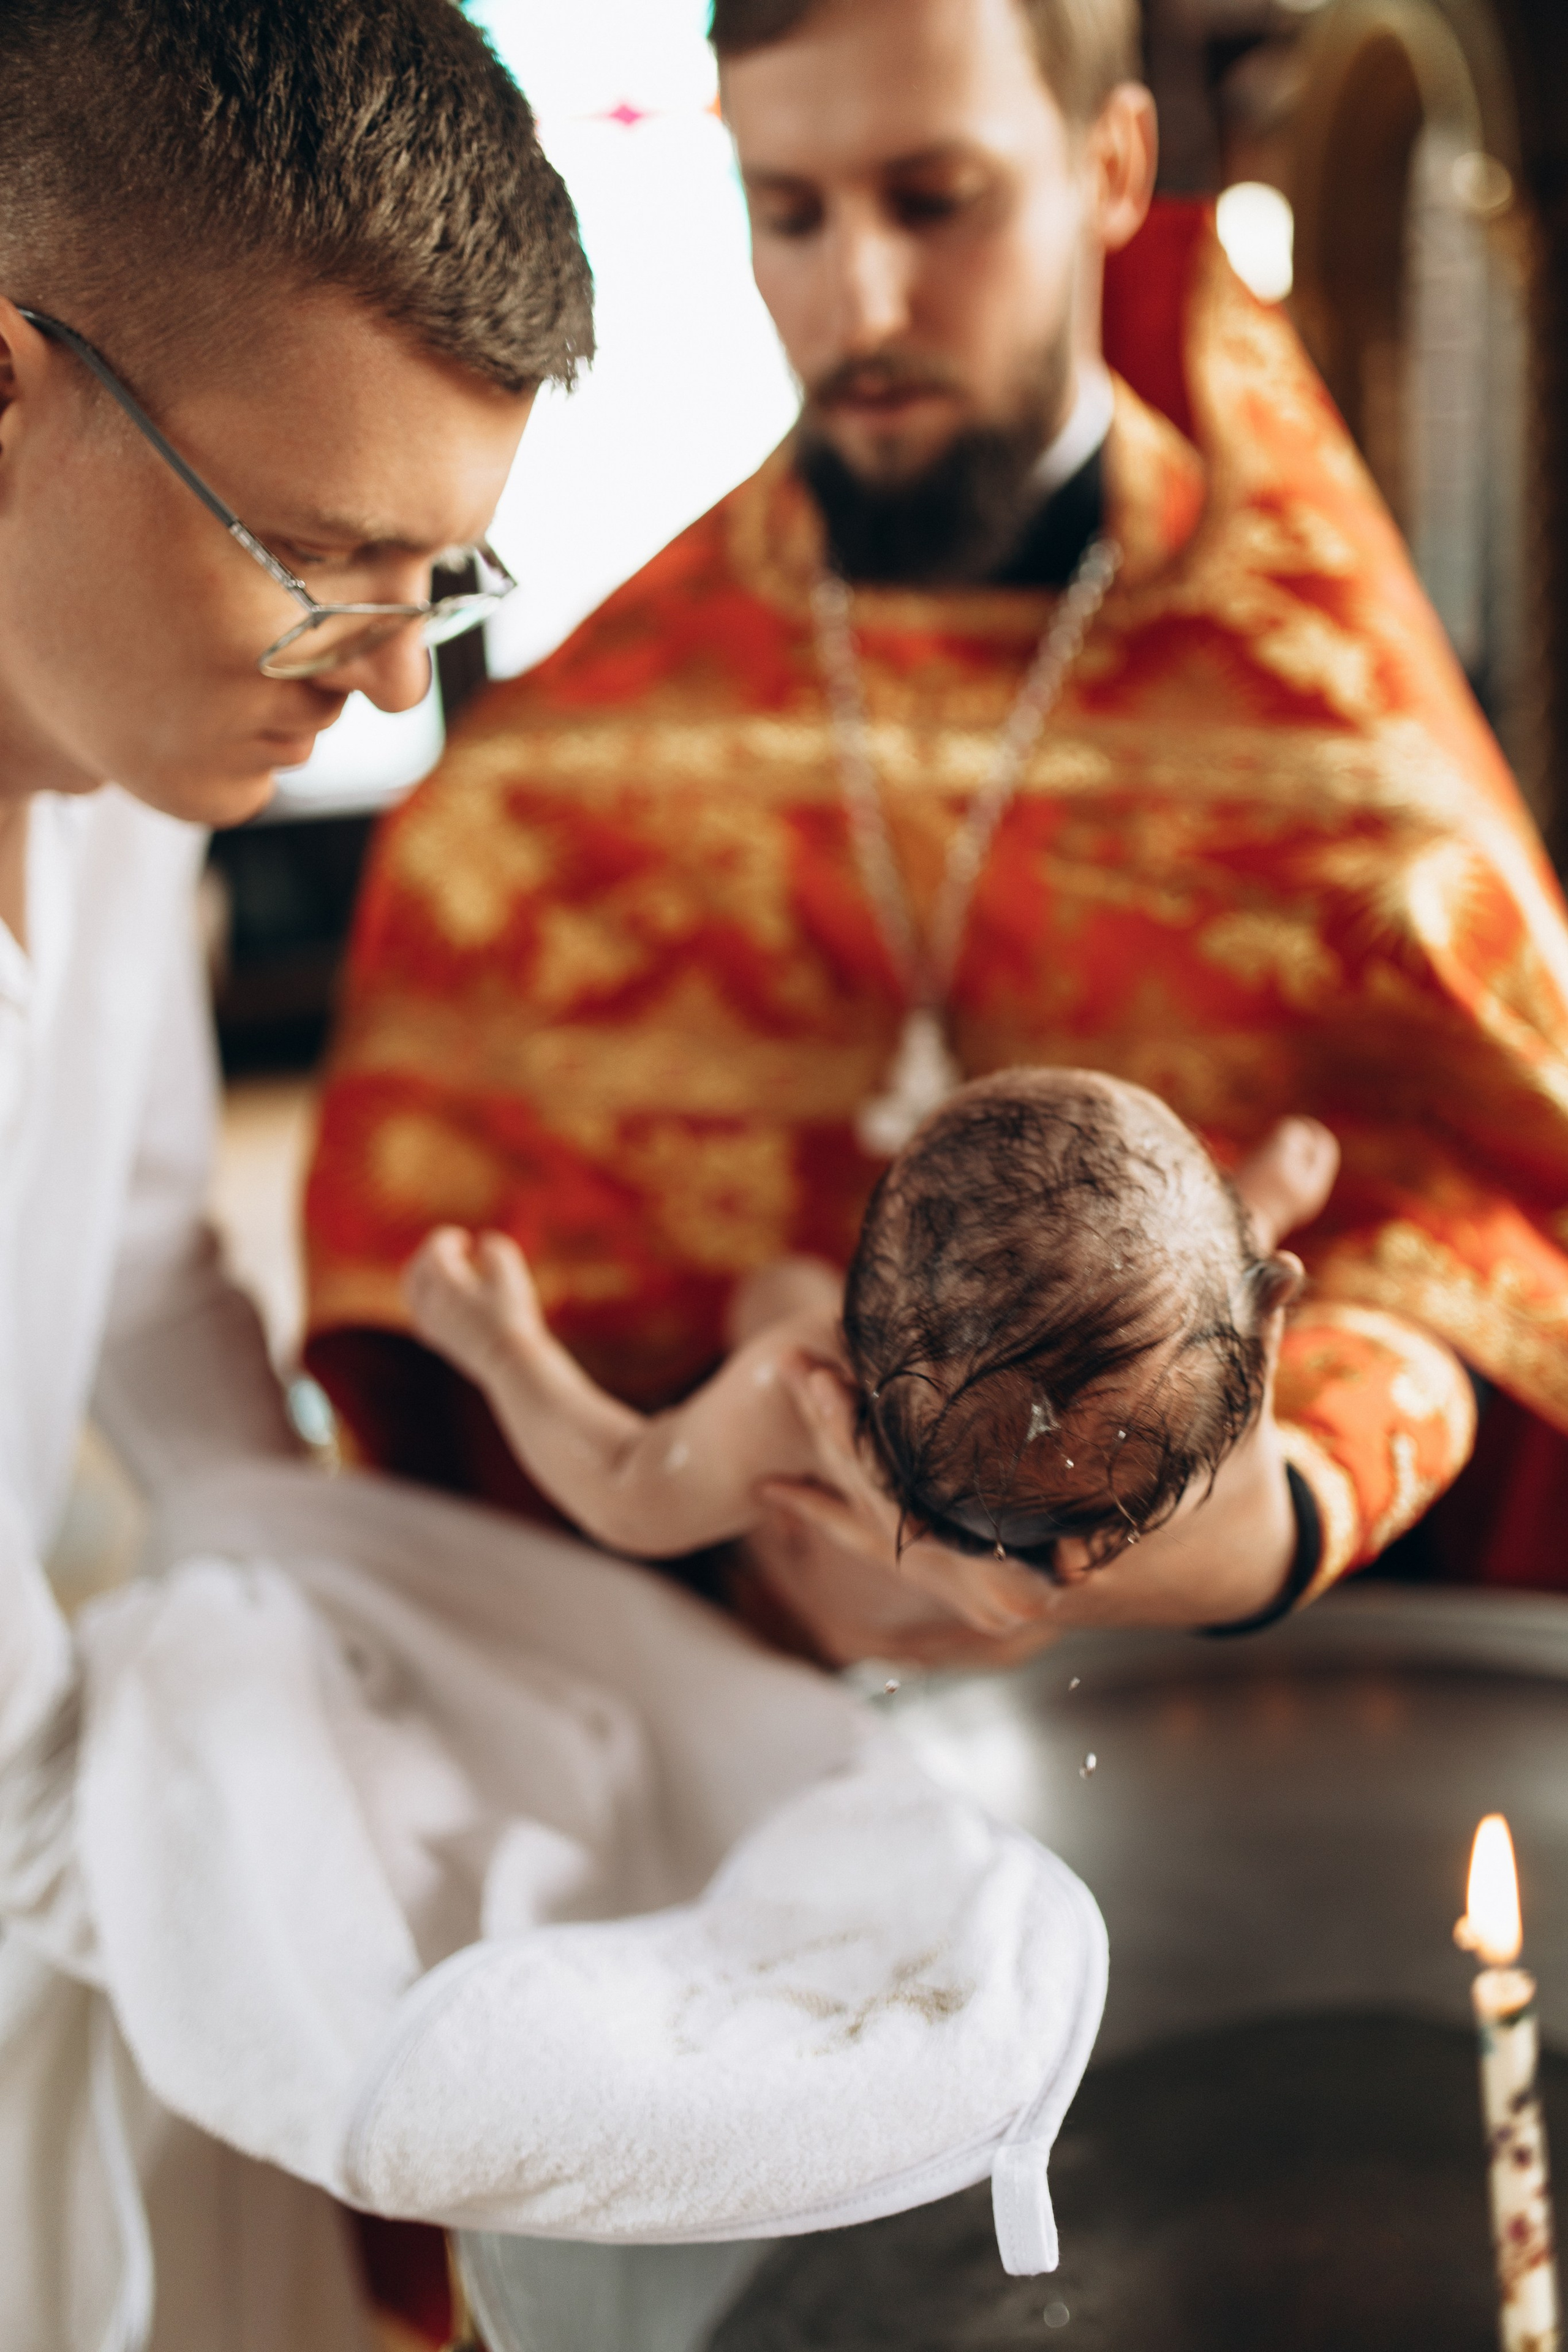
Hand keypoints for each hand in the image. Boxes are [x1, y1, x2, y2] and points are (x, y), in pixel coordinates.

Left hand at [401, 1227, 544, 1392]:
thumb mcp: (511, 1276)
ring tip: (445, 1269)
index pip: (434, 1251)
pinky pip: (420, 1310)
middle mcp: (430, 1303)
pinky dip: (427, 1295)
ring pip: (413, 1291)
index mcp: (445, 1284)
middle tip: (451, 1248)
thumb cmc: (512, 1318)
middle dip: (431, 1254)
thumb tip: (484, 1242)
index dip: (448, 1238)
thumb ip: (498, 1249)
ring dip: (425, 1274)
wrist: (508, 1362)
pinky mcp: (438, 1339)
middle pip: (415, 1269)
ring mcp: (431, 1323)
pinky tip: (446, 1297)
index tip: (467, 1239)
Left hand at [750, 1341, 1300, 1664]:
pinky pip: (890, 1546)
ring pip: (893, 1534)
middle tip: (806, 1365)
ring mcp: (997, 1575)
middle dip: (852, 1447)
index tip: (863, 1396)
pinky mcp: (976, 1564)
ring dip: (830, 1470)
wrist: (1229, 1554)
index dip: (916, 1464)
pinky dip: (831, 1520)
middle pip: (916, 1520)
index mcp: (1085, 1527)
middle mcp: (1030, 1567)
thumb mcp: (1243, 1379)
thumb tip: (1301, 1194)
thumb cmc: (1226, 1456)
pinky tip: (770, 1489)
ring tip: (784, 1384)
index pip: (985, 1506)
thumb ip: (1259, 1298)